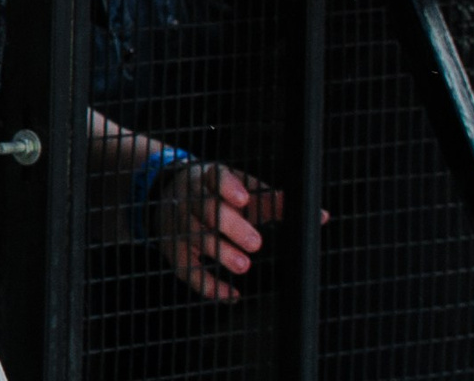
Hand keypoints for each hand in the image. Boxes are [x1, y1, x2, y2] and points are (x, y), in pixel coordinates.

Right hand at [149, 161, 286, 302]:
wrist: (170, 196)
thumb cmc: (214, 194)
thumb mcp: (236, 189)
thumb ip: (265, 198)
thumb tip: (303, 208)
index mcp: (207, 179)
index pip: (215, 177)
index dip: (228, 187)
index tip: (244, 199)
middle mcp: (190, 199)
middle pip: (206, 210)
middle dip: (231, 226)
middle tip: (255, 243)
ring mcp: (179, 225)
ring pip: (196, 238)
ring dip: (220, 253)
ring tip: (243, 265)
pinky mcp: (174, 250)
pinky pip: (188, 269)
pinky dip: (208, 285)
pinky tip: (231, 294)